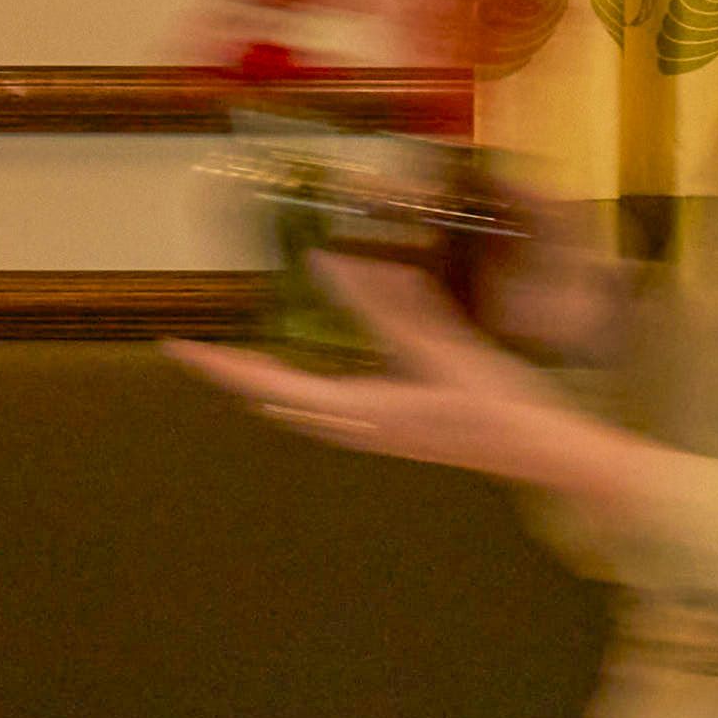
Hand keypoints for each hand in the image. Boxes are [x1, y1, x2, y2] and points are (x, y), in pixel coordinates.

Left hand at [173, 257, 663, 524]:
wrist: (541, 453)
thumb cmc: (497, 405)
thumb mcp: (440, 345)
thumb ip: (383, 304)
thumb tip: (325, 263)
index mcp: (360, 411)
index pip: (268, 387)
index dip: (219, 367)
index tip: (176, 346)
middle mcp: (356, 429)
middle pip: (275, 404)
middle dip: (237, 376)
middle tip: (202, 347)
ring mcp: (374, 435)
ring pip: (300, 411)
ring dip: (269, 384)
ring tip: (244, 357)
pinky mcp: (393, 432)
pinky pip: (327, 410)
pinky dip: (304, 388)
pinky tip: (317, 371)